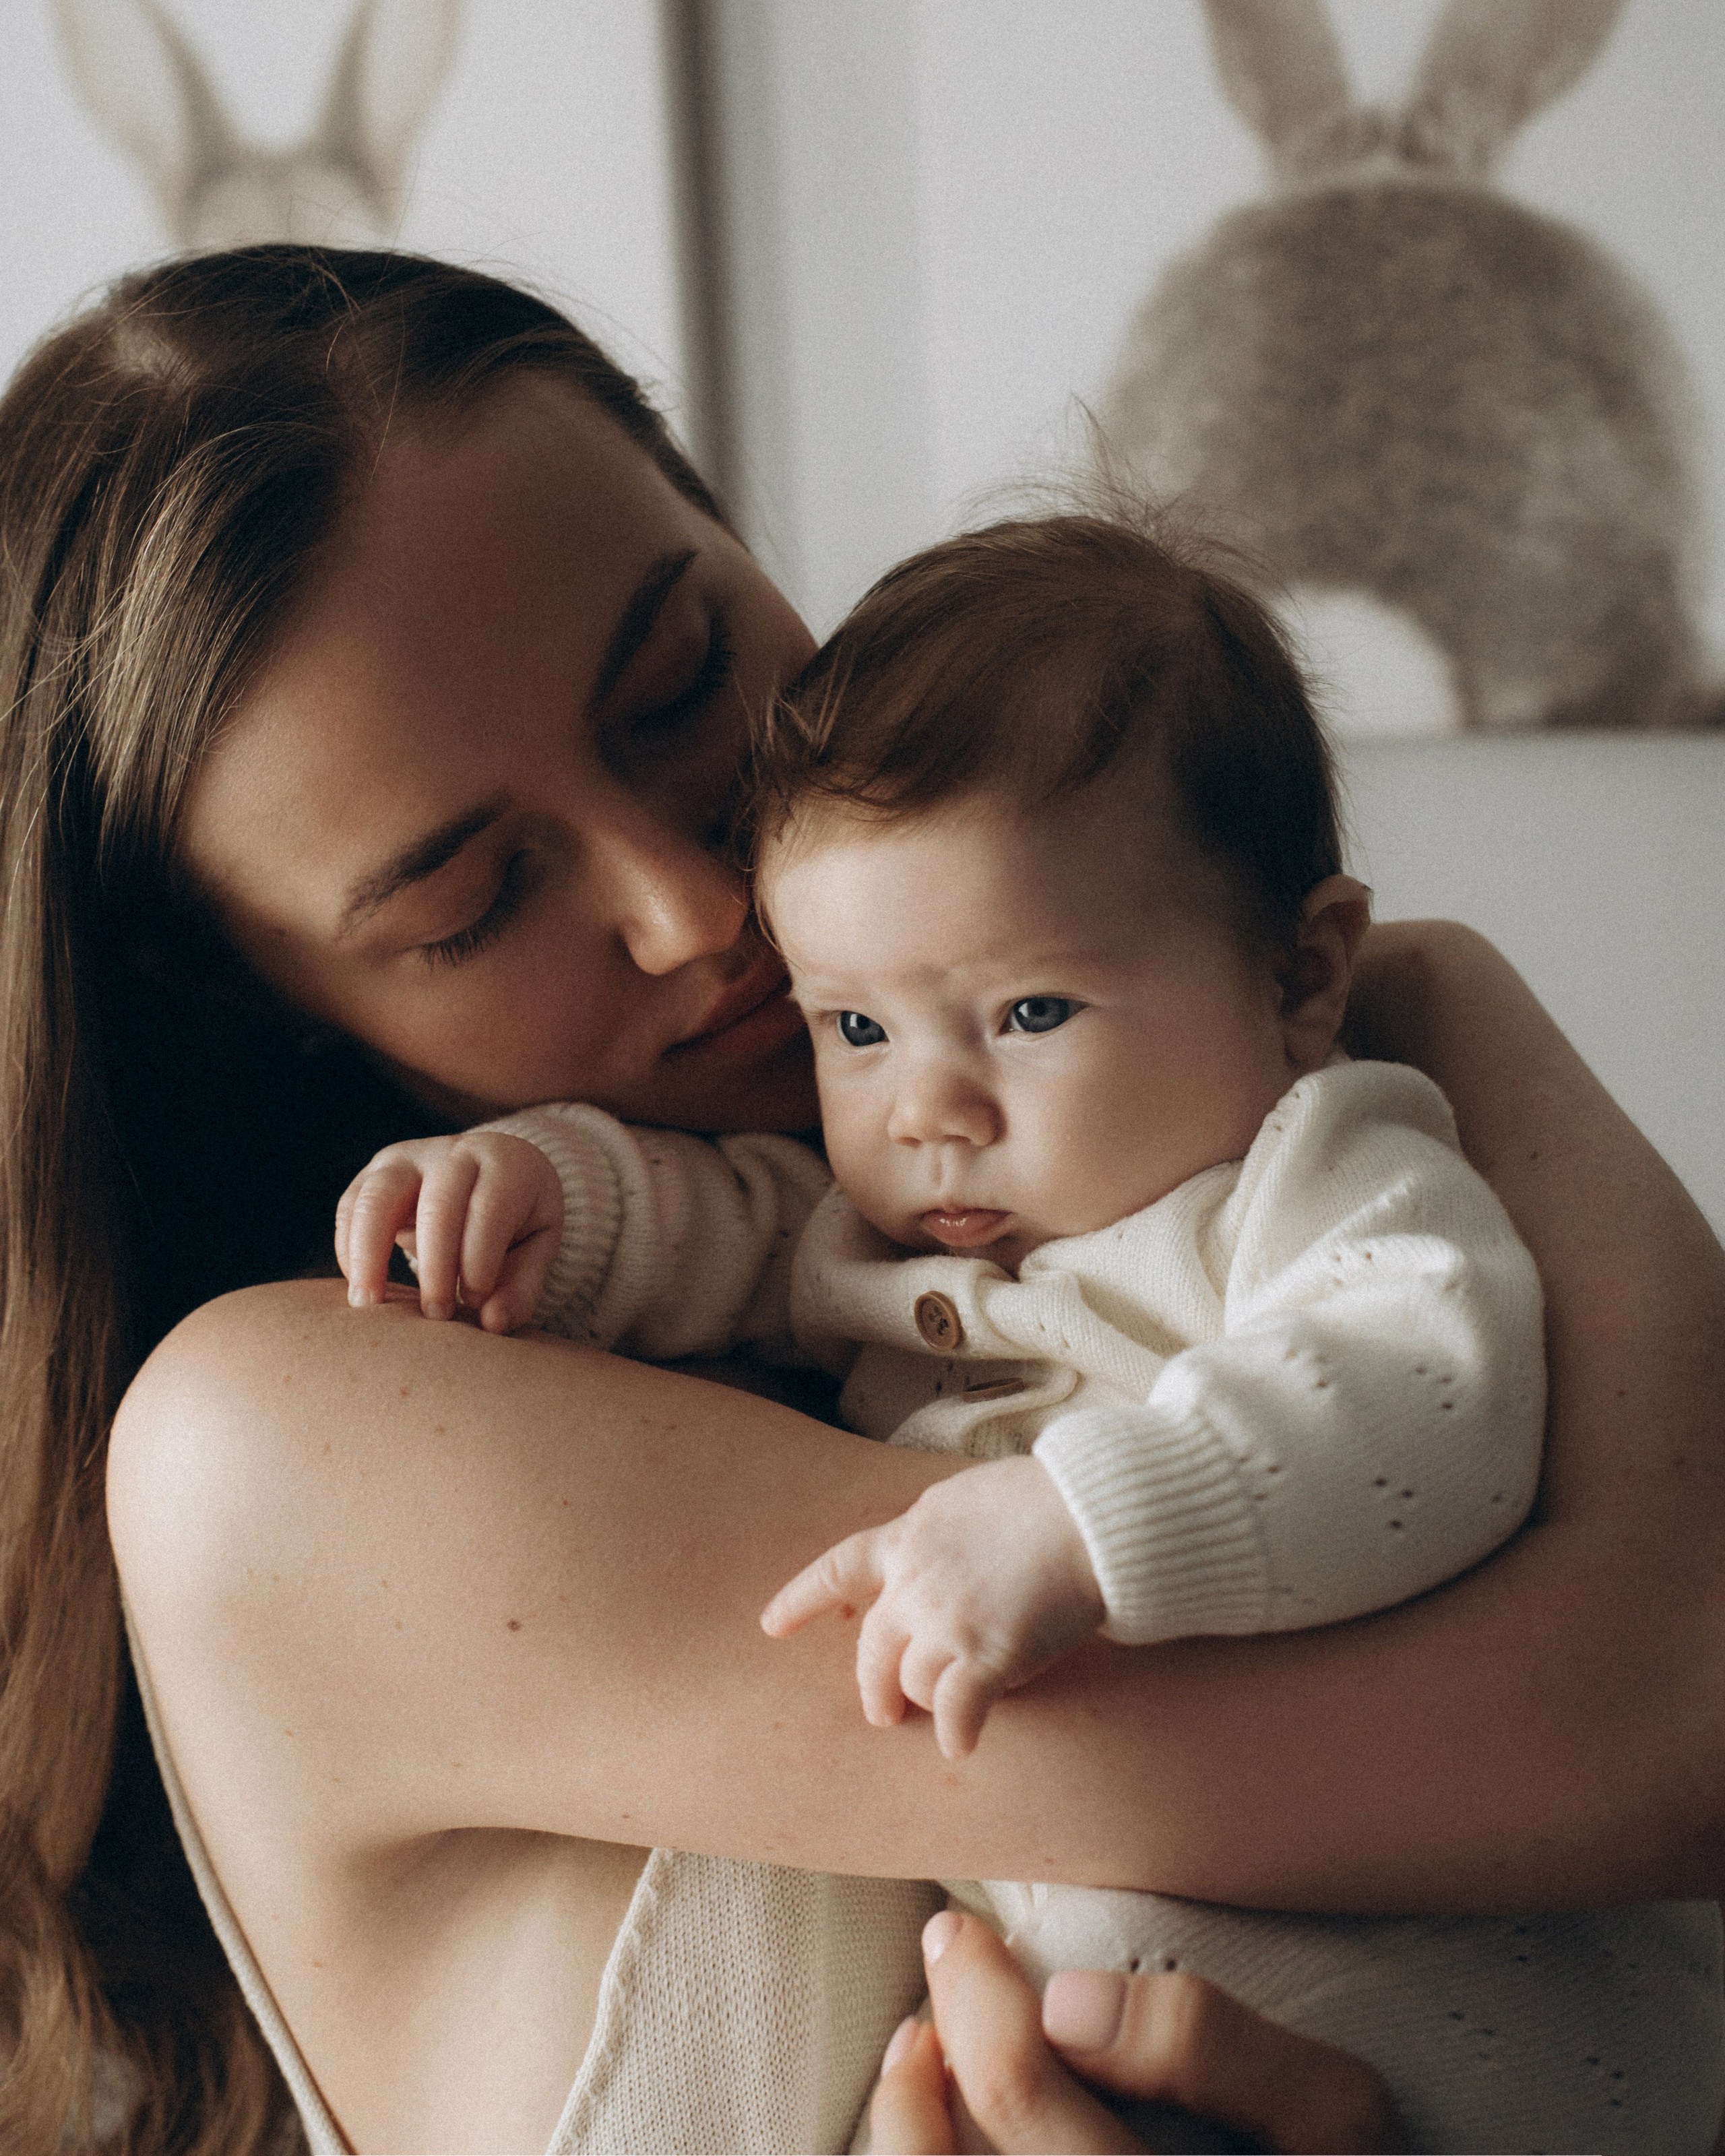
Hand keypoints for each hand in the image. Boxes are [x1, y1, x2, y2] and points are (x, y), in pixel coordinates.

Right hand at [335, 1132, 563, 1332]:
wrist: (490, 1172)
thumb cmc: (518, 1219)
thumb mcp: (537, 1246)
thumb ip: (521, 1287)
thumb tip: (492, 1323)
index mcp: (504, 1165)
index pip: (489, 1209)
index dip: (480, 1260)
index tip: (475, 1303)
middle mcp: (453, 1154)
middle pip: (438, 1205)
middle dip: (435, 1266)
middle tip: (436, 1315)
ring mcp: (407, 1159)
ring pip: (378, 1198)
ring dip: (370, 1254)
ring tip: (370, 1305)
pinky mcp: (372, 1174)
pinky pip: (351, 1207)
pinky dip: (349, 1248)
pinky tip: (361, 1286)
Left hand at [759, 1457, 1104, 1758]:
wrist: (1087, 1514)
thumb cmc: (1043, 1497)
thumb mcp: (965, 1499)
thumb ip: (936, 1532)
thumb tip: (933, 1545)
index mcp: (908, 1537)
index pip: (839, 1569)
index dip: (802, 1599)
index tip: (772, 1626)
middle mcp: (914, 1584)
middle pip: (873, 1648)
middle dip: (875, 1685)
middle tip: (882, 1713)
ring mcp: (946, 1623)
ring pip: (913, 1683)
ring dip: (929, 1701)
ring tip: (951, 1712)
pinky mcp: (985, 1657)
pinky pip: (956, 1712)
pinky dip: (957, 1734)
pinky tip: (962, 1746)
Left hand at [871, 1911, 1404, 2154]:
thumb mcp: (1334, 2114)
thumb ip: (1215, 2045)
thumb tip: (1070, 2004)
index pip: (1024, 2102)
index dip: (980, 2009)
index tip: (969, 1937)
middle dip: (937, 2041)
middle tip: (943, 1953)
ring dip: (906, 2126)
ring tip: (916, 2049)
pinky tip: (935, 2127)